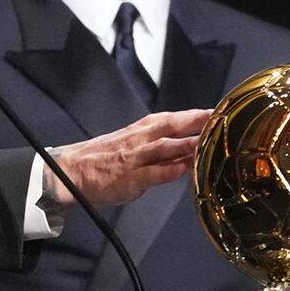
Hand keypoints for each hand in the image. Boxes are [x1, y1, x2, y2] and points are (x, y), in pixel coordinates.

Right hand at [46, 109, 211, 207]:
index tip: (217, 112)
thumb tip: (186, 146)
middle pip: (171, 126)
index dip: (195, 115)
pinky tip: (186, 169)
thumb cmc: (101, 158)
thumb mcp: (130, 143)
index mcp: (140, 130)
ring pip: (165, 147)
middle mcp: (139, 139)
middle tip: (219, 119)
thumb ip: (156, 145)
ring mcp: (135, 158)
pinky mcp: (130, 178)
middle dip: (196, 122)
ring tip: (209, 142)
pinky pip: (153, 173)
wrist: (70, 171)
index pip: (172, 118)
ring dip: (187, 144)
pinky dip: (170, 170)